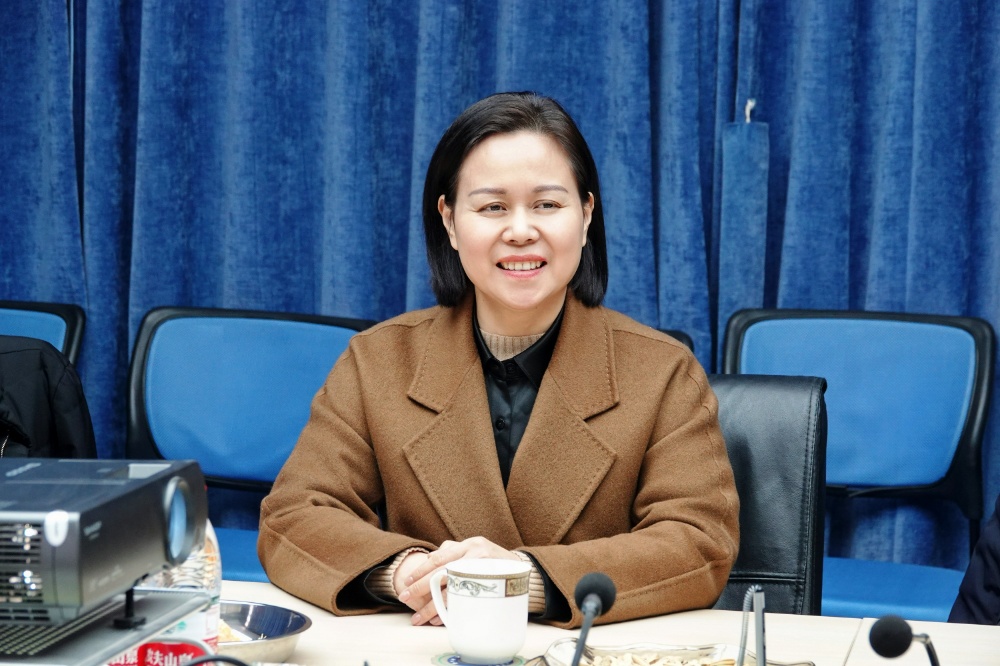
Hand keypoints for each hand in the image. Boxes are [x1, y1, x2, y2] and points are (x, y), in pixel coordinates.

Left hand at [398, 536, 519, 625]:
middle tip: (404, 598)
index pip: (440, 557)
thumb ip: (454, 552)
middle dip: (421, 588)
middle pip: (442, 573)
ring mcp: (484, 570)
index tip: (407, 582)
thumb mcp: (475, 549)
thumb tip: (429, 559)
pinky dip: (451, 611)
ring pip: (452, 590)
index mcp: (468, 545)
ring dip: (434, 606)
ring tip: (420, 617)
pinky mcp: (491, 586)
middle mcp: (476, 555)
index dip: (422, 570)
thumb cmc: (493, 560)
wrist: (523, 568)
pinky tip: (441, 619)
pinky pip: (466, 600)